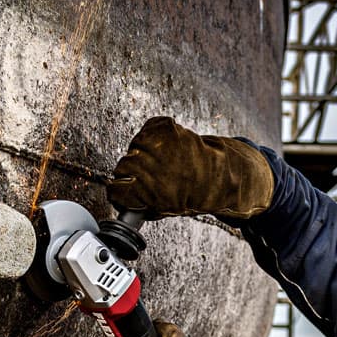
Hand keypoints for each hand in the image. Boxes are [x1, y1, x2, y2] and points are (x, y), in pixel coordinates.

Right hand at [108, 116, 273, 220]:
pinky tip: (165, 147)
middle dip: (130, 171)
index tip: (121, 191)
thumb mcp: (165, 209)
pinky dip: (153, 135)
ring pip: (134, 145)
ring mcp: (159, 144)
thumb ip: (142, 205)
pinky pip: (149, 129)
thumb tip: (124, 203)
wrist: (220, 175)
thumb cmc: (194, 194)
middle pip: (123, 165)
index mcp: (149, 192)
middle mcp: (152, 166)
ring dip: (141, 151)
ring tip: (158, 160)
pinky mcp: (166, 127)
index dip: (118, 192)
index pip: (116, 189)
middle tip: (143, 175)